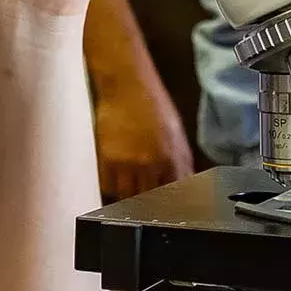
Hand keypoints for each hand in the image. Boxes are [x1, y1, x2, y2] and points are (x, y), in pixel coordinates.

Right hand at [93, 73, 193, 201]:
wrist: (127, 85)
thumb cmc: (153, 104)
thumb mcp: (176, 133)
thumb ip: (180, 162)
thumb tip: (184, 184)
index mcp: (172, 158)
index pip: (174, 194)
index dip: (170, 202)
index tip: (166, 205)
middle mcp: (150, 164)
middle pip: (149, 199)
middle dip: (149, 200)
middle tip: (145, 196)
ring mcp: (127, 162)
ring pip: (126, 196)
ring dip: (129, 194)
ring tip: (130, 185)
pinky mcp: (106, 158)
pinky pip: (107, 185)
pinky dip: (111, 185)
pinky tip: (116, 176)